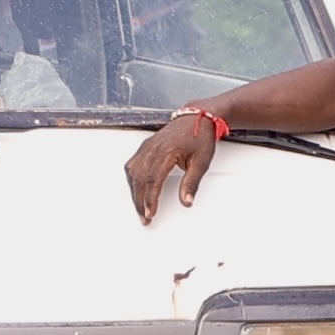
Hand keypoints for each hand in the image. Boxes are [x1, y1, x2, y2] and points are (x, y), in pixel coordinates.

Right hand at [124, 101, 221, 221]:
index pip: (154, 180)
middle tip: (145, 216)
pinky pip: (132, 166)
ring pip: (133, 173)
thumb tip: (186, 201)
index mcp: (167, 152)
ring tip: (140, 207)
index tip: (151, 213)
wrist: (198, 118)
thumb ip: (191, 183)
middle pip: (140, 179)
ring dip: (135, 192)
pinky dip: (132, 180)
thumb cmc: (200, 137)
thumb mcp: (202, 162)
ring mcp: (146, 147)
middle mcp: (152, 148)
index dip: (150, 199)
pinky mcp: (145, 147)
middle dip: (140, 201)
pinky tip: (135, 189)